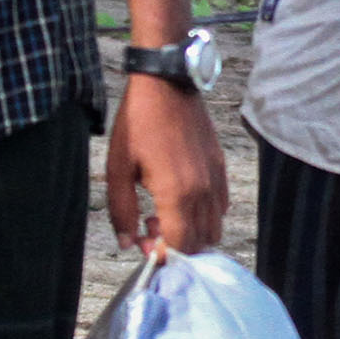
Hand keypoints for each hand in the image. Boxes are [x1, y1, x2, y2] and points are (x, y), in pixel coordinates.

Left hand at [106, 74, 229, 254]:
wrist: (167, 84)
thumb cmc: (138, 123)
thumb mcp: (118, 168)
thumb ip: (122, 211)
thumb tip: (127, 243)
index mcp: (178, 193)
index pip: (180, 246)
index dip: (161, 254)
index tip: (142, 242)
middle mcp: (204, 191)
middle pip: (199, 243)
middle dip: (173, 246)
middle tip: (147, 227)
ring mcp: (216, 179)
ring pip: (213, 228)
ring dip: (190, 232)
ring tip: (163, 213)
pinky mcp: (221, 167)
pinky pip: (221, 207)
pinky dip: (203, 215)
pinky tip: (180, 198)